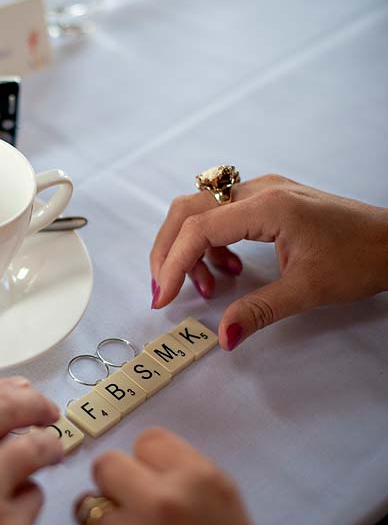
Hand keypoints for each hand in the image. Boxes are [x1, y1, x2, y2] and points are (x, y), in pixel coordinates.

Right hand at [0, 377, 62, 524]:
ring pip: (33, 449)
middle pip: (7, 410)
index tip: (20, 392)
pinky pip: (32, 497)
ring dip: (44, 447)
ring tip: (48, 453)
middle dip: (35, 405)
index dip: (5, 391)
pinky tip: (9, 509)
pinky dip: (26, 500)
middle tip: (46, 411)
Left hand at [70, 428, 260, 524]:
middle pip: (106, 464)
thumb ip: (184, 475)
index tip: (156, 482)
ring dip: (100, 523)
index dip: (147, 463)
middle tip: (136, 511)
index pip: (147, 440)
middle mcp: (163, 502)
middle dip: (116, 487)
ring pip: (85, 506)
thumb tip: (141, 460)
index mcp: (199, 480)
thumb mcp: (222, 502)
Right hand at [150, 174, 387, 348]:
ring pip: (200, 209)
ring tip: (206, 285)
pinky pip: (220, 213)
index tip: (163, 297)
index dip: (173, 264)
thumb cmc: (363, 256)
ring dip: (189, 247)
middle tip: (164, 288)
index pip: (198, 228)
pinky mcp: (267, 199)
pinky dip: (210, 242)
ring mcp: (262, 190)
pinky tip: (229, 269)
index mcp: (267, 206)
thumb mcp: (308, 289)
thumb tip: (224, 334)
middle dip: (168, 251)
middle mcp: (258, 190)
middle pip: (187, 210)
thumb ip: (259, 310)